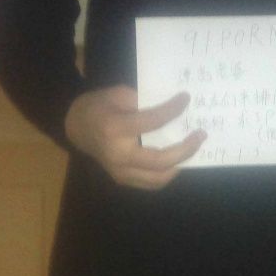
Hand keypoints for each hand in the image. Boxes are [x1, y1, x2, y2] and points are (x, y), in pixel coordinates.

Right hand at [64, 84, 206, 188]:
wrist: (76, 127)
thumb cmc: (97, 106)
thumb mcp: (116, 94)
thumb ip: (142, 101)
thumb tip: (171, 107)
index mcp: (115, 129)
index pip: (152, 122)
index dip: (173, 110)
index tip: (186, 99)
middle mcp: (118, 155)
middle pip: (160, 160)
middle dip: (185, 149)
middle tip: (200, 135)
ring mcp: (120, 171)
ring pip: (158, 178)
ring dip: (179, 164)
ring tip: (192, 148)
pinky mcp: (122, 179)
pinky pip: (151, 182)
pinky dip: (167, 173)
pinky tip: (177, 160)